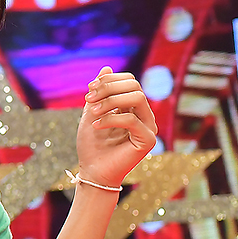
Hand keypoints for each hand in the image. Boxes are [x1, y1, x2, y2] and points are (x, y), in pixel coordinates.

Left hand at [77, 67, 157, 189]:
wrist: (92, 171)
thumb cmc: (92, 144)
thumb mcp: (92, 112)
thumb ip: (100, 92)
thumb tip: (106, 68)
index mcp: (134, 107)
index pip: (130, 81)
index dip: (108, 80)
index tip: (89, 90)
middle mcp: (145, 115)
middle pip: (134, 86)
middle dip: (108, 88)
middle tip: (88, 99)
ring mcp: (149, 127)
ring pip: (137, 98)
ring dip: (110, 101)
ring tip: (92, 112)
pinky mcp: (148, 140)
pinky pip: (132, 119)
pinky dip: (110, 118)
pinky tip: (96, 126)